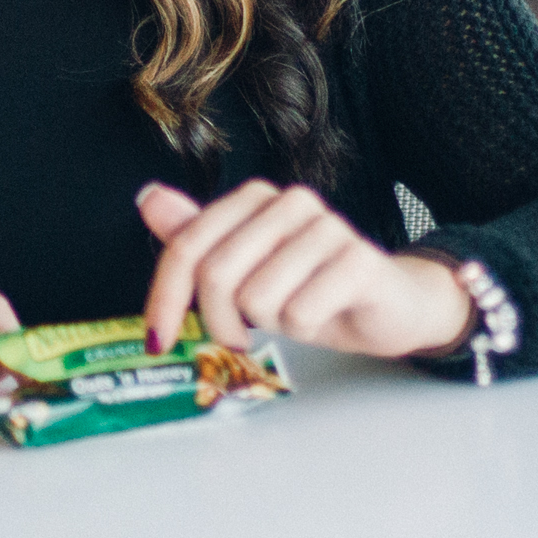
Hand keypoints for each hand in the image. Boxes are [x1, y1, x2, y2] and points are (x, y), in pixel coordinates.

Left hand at [135, 180, 472, 361]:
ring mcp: (328, 227)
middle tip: (241, 335)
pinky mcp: (357, 260)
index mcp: (256, 198)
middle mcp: (290, 202)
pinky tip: (323, 315)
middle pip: (217, 276)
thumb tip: (149, 198)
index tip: (157, 339)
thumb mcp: (245, 269)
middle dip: (219, 322)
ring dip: (272, 324)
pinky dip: (304, 329)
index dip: (164, 298)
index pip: (187, 247)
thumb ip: (198, 237)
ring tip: (296, 312)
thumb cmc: (310, 287)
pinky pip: (300, 313)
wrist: (388, 306)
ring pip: (257, 300)